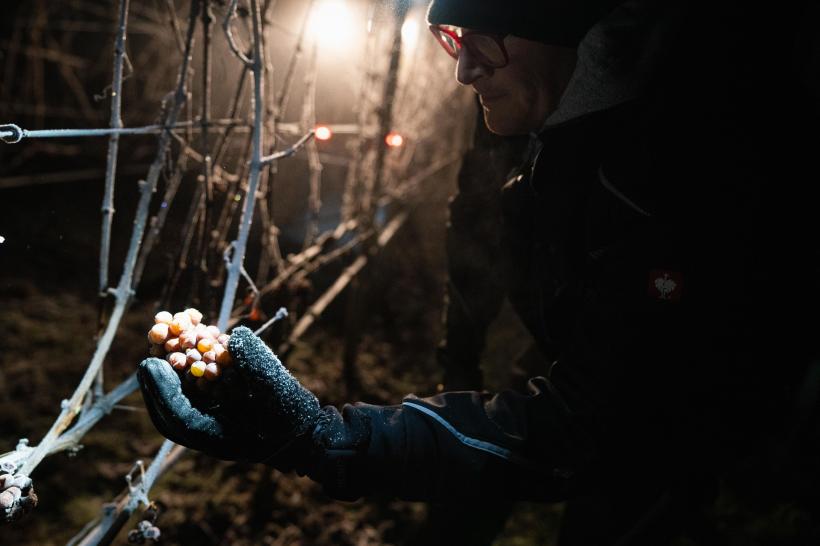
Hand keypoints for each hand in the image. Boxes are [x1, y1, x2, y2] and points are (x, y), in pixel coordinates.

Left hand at [137, 326, 320, 465]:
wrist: (306, 435)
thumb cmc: (294, 417)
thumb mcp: (279, 390)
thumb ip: (258, 364)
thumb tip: (235, 336)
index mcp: (218, 438)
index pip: (179, 418)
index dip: (162, 391)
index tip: (149, 363)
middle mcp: (210, 433)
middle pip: (172, 413)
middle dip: (157, 386)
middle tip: (146, 360)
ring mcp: (213, 425)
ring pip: (181, 404)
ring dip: (170, 380)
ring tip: (158, 354)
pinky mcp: (219, 414)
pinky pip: (195, 397)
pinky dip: (187, 377)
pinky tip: (184, 355)